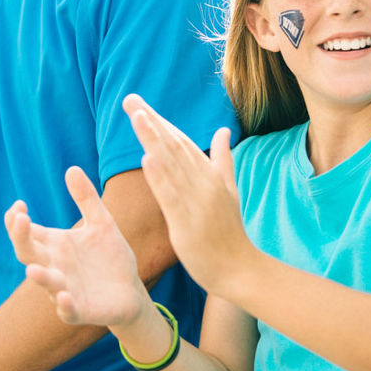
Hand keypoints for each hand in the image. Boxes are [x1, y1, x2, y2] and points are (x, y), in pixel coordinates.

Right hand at [7, 166, 148, 326]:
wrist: (131, 290)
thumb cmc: (109, 257)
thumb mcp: (101, 223)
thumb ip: (87, 199)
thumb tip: (71, 168)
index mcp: (55, 245)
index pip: (27, 232)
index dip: (16, 220)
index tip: (19, 204)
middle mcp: (54, 267)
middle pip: (28, 253)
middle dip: (20, 238)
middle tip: (20, 219)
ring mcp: (64, 289)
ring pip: (46, 284)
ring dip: (40, 277)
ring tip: (33, 269)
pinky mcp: (80, 310)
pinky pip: (67, 311)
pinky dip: (64, 305)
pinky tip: (64, 297)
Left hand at [123, 94, 251, 295]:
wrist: (240, 269)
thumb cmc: (230, 232)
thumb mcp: (229, 190)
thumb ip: (223, 160)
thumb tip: (223, 130)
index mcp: (210, 174)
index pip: (181, 141)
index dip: (160, 121)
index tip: (140, 104)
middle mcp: (204, 182)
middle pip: (174, 146)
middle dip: (151, 122)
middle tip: (129, 100)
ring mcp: (197, 201)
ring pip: (172, 165)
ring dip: (153, 139)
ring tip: (137, 116)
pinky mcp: (188, 222)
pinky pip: (171, 196)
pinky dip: (160, 176)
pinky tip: (146, 159)